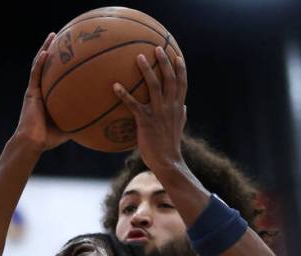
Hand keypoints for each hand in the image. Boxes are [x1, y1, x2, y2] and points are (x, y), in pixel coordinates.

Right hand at [13, 33, 69, 152]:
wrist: (33, 142)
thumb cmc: (48, 138)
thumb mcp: (69, 127)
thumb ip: (80, 121)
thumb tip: (99, 120)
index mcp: (48, 95)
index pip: (56, 74)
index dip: (62, 62)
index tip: (72, 51)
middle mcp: (41, 89)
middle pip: (47, 64)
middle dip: (54, 49)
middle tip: (63, 36)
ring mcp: (35, 89)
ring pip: (39, 64)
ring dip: (45, 48)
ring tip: (53, 36)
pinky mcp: (30, 93)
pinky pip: (36, 74)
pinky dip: (40, 63)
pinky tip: (46, 52)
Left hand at [113, 47, 187, 172]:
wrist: (167, 162)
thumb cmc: (170, 147)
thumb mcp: (179, 129)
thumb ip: (182, 117)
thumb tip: (185, 108)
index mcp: (178, 108)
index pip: (182, 84)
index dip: (181, 69)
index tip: (177, 56)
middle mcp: (170, 107)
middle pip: (170, 79)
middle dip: (164, 62)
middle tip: (157, 48)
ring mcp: (159, 113)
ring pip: (154, 86)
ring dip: (147, 70)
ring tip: (139, 57)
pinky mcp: (146, 121)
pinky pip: (133, 104)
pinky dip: (124, 94)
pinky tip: (115, 86)